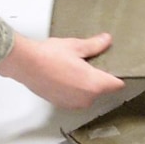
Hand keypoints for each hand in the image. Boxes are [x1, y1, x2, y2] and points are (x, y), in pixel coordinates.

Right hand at [0, 32, 123, 108]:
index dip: (118, 75)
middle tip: (92, 62)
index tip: (117, 68)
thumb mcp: (76, 46)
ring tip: (76, 67)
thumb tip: (106, 40)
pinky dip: (73, 88)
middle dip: (99, 77)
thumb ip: (95, 45)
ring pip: (88, 94)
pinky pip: (75, 97)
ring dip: (86, 84)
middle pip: (102, 89)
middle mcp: (86, 98)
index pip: (117, 85)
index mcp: (94, 84)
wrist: (26, 64)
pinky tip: (65, 75)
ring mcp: (73, 103)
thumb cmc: (49, 56)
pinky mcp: (61, 103)